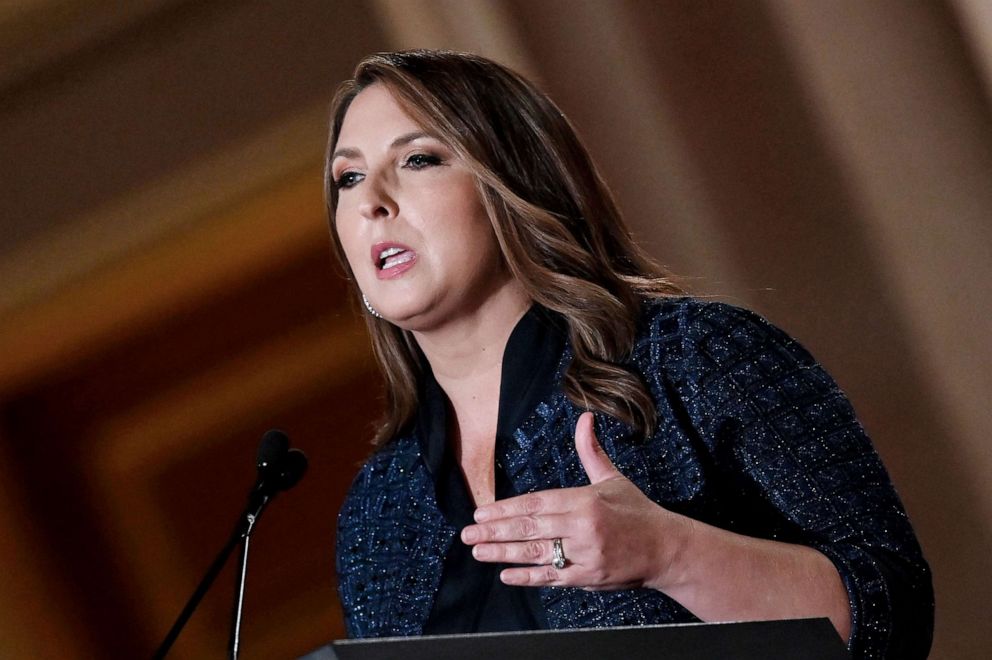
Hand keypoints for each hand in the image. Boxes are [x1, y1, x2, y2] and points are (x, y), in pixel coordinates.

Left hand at [461, 412, 692, 590]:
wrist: (667, 549)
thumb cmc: (638, 512)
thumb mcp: (613, 479)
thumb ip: (591, 451)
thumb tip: (585, 418)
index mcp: (585, 500)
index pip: (536, 504)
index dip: (506, 509)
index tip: (482, 512)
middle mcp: (582, 527)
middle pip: (530, 529)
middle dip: (495, 531)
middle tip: (468, 534)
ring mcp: (585, 554)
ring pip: (536, 553)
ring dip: (503, 553)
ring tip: (479, 551)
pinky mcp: (589, 577)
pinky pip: (552, 577)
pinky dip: (528, 577)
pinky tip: (506, 574)